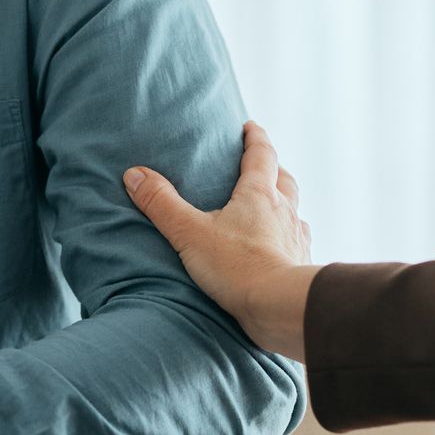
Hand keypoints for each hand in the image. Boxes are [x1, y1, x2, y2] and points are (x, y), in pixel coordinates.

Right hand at [124, 121, 318, 357]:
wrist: (279, 306)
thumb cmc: (238, 266)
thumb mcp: (189, 232)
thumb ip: (161, 204)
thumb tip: (134, 174)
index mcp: (259, 194)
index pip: (261, 154)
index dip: (255, 138)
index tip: (250, 127)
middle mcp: (284, 211)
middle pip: (283, 179)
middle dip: (273, 169)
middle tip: (262, 166)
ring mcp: (296, 238)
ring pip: (293, 211)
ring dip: (283, 204)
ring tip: (270, 209)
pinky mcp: (300, 264)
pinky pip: (297, 243)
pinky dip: (288, 238)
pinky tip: (278, 248)